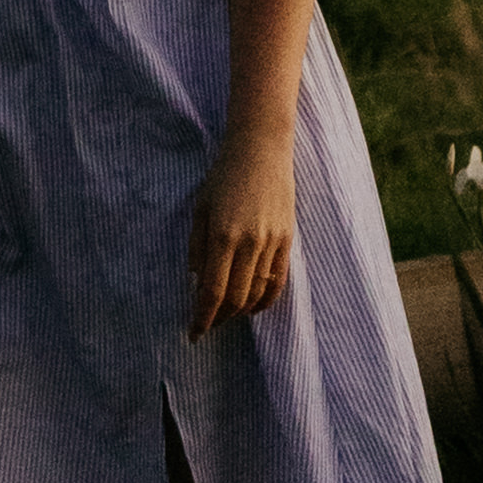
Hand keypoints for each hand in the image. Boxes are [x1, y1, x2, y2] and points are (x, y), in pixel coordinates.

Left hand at [186, 122, 296, 337]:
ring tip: (227, 314)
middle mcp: (249, 243)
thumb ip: (197, 247)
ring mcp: (272, 242)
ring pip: (257, 294)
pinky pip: (278, 281)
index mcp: (223, 235)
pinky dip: (265, 300)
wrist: (261, 149)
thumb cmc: (224, 175)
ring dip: (241, 310)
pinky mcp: (287, 240)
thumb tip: (197, 282)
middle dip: (220, 318)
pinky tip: (254, 306)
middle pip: (236, 299)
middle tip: (209, 323)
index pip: (212, 291)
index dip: (202, 317)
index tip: (194, 333)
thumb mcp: (201, 207)